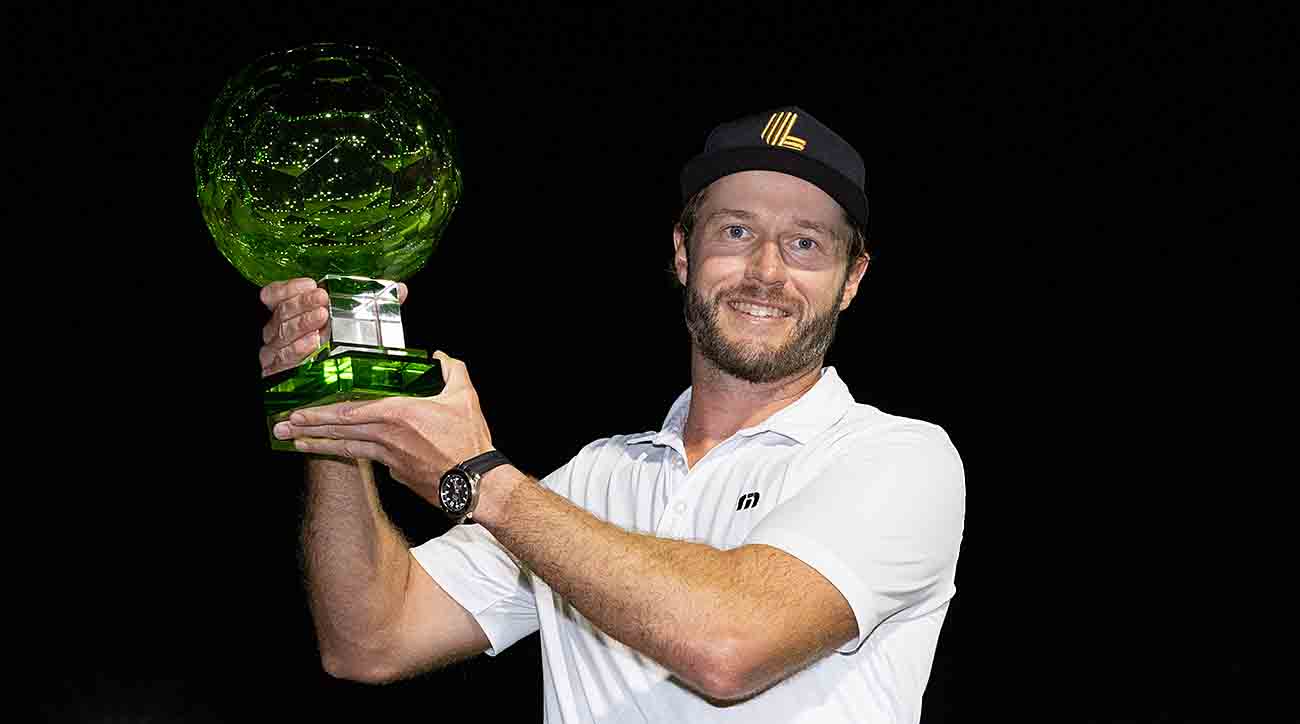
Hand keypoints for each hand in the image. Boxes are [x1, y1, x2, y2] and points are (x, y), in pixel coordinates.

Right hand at [258, 278, 407, 376]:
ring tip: (321, 318)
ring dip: (301, 324)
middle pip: (282, 312)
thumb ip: (375, 303)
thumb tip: (399, 290)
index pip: (275, 294)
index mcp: (291, 312)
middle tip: (323, 300)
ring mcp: (276, 352)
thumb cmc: (342, 347)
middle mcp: (279, 330)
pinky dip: (296, 351)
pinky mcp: (278, 374)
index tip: (312, 284)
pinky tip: (311, 344)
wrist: (336, 387)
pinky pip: (281, 360)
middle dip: (302, 304)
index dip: (290, 288)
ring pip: (281, 334)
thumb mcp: (359, 322)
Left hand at [271, 352, 492, 507]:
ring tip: (295, 443)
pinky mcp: (397, 474)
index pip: (349, 413)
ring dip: (319, 445)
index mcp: (398, 414)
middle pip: (339, 431)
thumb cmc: (468, 440)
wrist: (476, 481)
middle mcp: (386, 437)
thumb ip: (451, 369)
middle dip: (307, 429)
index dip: (320, 413)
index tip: (298, 413)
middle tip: (281, 428)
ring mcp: (389, 459)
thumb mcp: (464, 396)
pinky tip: (341, 452)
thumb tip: (440, 356)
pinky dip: (351, 454)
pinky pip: (369, 459)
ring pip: (347, 448)